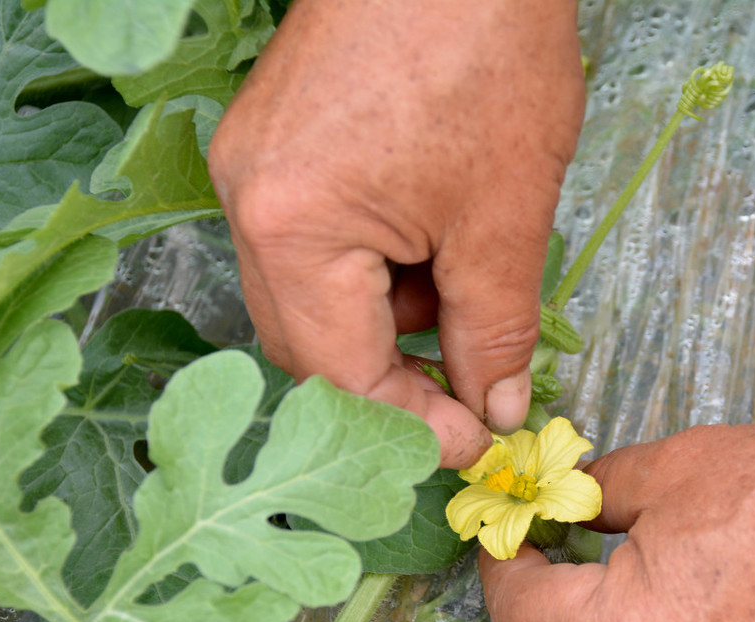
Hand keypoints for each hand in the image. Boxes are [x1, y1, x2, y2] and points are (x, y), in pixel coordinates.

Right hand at [208, 0, 585, 467]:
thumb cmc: (484, 45)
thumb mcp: (505, 215)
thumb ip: (495, 331)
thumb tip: (492, 405)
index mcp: (292, 226)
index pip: (341, 375)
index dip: (412, 425)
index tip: (474, 442)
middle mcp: (250, 201)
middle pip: (312, 344)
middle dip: (396, 378)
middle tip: (471, 393)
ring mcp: (254, 168)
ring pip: (316, 297)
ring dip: (392, 320)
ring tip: (464, 279)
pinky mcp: (278, 145)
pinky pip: (318, 243)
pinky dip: (379, 266)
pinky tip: (436, 234)